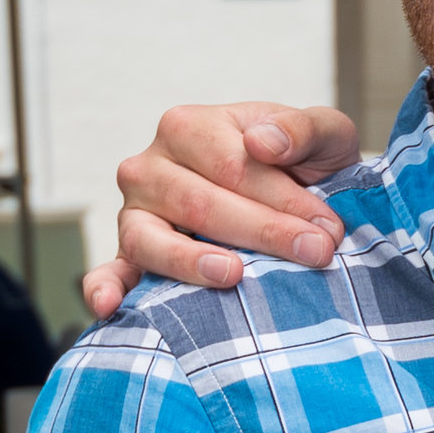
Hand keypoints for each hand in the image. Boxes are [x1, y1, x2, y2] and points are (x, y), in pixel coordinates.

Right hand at [81, 103, 359, 317]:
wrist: (299, 196)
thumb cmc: (305, 165)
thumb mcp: (323, 135)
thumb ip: (302, 128)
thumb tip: (264, 144)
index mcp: (190, 127)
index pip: (233, 167)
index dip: (284, 200)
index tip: (329, 229)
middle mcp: (151, 167)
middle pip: (200, 204)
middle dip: (262, 232)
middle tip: (315, 254)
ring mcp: (135, 214)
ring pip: (151, 239)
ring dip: (191, 262)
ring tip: (232, 275)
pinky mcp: (130, 255)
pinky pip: (111, 271)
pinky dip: (105, 287)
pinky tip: (108, 306)